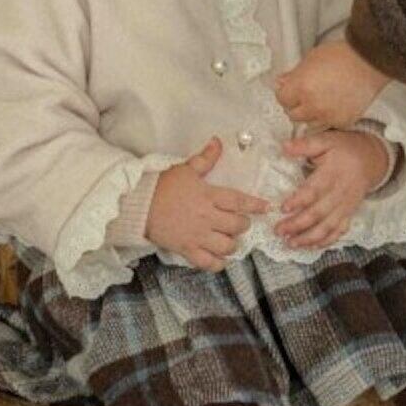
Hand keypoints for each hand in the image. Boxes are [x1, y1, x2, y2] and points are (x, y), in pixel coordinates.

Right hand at [145, 138, 271, 271]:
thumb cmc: (163, 185)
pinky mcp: (187, 249)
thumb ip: (205, 157)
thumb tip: (218, 141)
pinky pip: (208, 263)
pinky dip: (217, 263)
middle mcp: (207, 217)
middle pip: (237, 225)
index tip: (266, 207)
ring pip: (226, 246)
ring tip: (230, 239)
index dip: (255, 205)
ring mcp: (198, 235)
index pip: (239, 201)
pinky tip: (219, 258)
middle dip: (243, 225)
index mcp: (209, 196)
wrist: (139, 205)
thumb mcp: (186, 169)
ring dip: (232, 244)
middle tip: (240, 222)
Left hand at [272, 130, 393, 247]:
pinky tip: (311, 247)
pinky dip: (326, 241)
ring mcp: (346, 206)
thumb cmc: (344, 149)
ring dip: (310, 237)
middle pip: (319, 212)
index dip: (299, 200)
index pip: (315, 190)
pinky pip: (339, 231)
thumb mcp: (326, 140)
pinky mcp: (349, 213)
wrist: (372, 159)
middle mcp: (340, 193)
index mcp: (333, 174)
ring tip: (291, 244)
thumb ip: (306, 144)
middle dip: (298, 224)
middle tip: (279, 231)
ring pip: (328, 226)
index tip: (283, 208)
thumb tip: (284, 147)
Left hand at [274, 41, 388, 127]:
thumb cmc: (344, 56)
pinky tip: (330, 106)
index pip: (282, 99)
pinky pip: (326, 124)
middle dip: (295, 105)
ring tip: (318, 102)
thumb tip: (282, 82)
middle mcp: (313, 104)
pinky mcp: (341, 121)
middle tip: (302, 96)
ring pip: (308, 123)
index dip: (285, 93)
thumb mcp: (312, 58)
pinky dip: (326, 118)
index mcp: (301, 86)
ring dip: (309, 114)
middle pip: (293, 114)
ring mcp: (327, 115)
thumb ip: (294, 73)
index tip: (289, 90)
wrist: (370, 62)